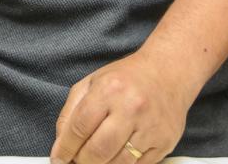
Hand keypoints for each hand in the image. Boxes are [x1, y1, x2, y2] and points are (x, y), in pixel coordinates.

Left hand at [50, 50, 193, 163]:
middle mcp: (132, 108)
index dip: (65, 148)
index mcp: (109, 90)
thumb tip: (61, 144)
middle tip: (77, 160)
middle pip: (98, 151)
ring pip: (118, 163)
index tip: (58, 158)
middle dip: (82, 162)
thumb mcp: (91, 83)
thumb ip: (71, 112)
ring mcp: (151, 126)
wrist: (169, 72)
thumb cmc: (126, 78)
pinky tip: (116, 156)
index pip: (79, 128)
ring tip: (96, 158)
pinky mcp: (165, 141)